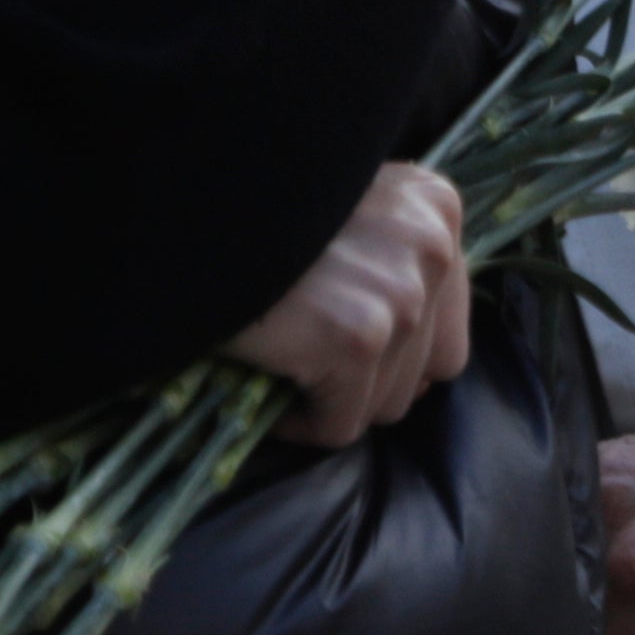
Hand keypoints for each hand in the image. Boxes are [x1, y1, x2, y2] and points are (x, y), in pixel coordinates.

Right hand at [225, 161, 472, 447]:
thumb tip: (413, 353)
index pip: (447, 328)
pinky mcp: (360, 340)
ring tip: (282, 352)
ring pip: (384, 405)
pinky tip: (264, 372)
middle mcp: (435, 246)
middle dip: (364, 377)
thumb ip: (392, 257)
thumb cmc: (254, 213)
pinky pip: (338, 426)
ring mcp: (402, 295)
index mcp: (437, 208)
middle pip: (424, 374)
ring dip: (331, 396)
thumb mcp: (347, 208)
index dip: (392, 350)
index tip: (338, 335)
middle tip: (307, 349)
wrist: (187, 213)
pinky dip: (296, 420)